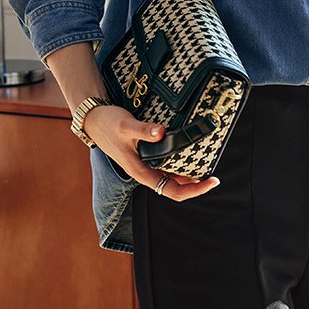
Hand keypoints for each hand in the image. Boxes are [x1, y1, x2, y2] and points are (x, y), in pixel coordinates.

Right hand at [84, 104, 220, 201]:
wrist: (94, 118)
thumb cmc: (108, 123)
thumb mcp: (126, 125)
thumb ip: (143, 130)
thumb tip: (161, 132)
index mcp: (141, 172)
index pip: (172, 190)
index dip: (194, 190)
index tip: (211, 181)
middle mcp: (145, 171)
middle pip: (175, 186)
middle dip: (195, 184)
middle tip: (214, 175)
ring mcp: (146, 164)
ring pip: (172, 176)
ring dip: (189, 174)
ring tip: (206, 164)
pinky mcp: (146, 154)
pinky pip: (167, 164)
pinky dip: (180, 161)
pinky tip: (190, 151)